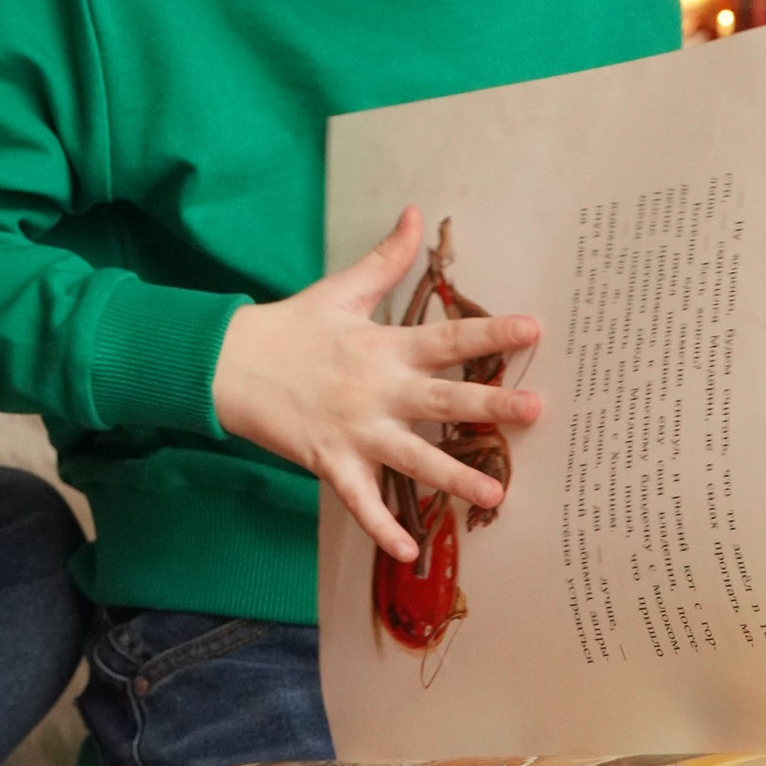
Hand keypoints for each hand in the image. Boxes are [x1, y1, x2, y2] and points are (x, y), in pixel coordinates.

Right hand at [212, 207, 541, 563]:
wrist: (229, 363)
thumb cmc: (290, 327)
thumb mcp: (340, 289)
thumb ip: (386, 259)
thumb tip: (416, 214)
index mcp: (382, 345)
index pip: (446, 337)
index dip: (490, 333)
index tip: (532, 329)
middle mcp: (375, 389)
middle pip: (442, 399)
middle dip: (490, 406)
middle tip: (535, 410)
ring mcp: (354, 429)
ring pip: (413, 458)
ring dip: (454, 477)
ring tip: (495, 492)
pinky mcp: (330, 461)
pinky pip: (361, 501)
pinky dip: (382, 527)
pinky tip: (408, 551)